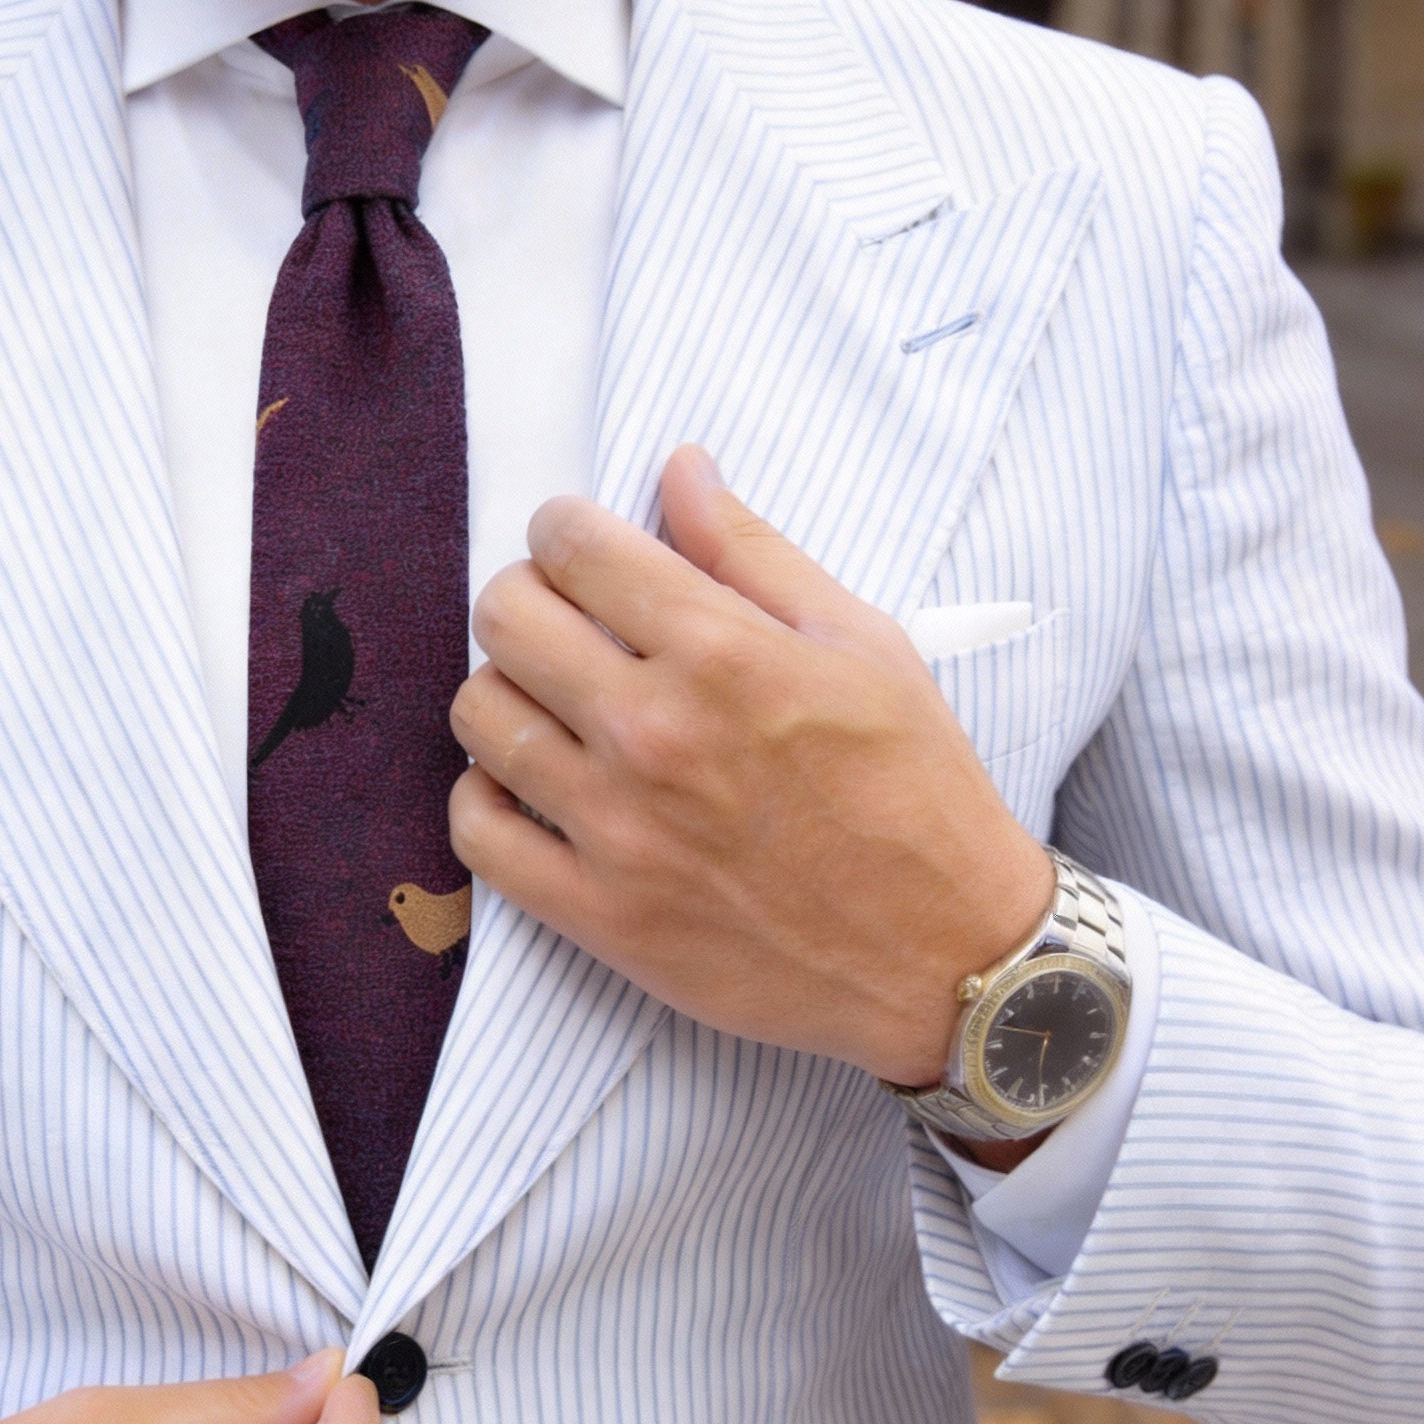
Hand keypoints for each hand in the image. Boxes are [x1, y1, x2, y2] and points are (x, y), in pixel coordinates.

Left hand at [449, 445, 1054, 1087]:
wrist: (946, 955)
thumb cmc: (916, 793)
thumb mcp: (863, 645)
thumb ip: (754, 552)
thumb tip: (680, 468)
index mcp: (721, 653)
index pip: (572, 547)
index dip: (565, 529)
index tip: (582, 547)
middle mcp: (654, 733)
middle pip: (505, 618)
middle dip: (527, 598)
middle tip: (565, 622)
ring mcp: (617, 829)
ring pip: (480, 716)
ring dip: (505, 692)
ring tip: (553, 705)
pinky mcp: (599, 914)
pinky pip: (478, 832)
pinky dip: (487, 798)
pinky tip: (532, 786)